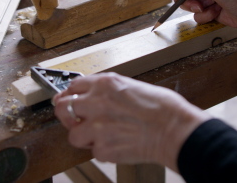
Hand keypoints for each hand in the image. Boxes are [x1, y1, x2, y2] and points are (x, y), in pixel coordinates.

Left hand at [53, 73, 208, 171]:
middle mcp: (96, 103)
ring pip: (73, 134)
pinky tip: (117, 144)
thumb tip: (94, 94)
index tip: (71, 100)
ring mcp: (97, 127)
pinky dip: (103, 150)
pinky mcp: (103, 149)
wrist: (174, 129)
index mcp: (105, 84)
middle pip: (62, 107)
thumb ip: (108, 90)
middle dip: (66, 114)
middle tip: (74, 119)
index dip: (71, 95)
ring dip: (83, 137)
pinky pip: (93, 151)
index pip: (73, 86)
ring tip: (100, 136)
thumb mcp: (131, 86)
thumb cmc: (162, 107)